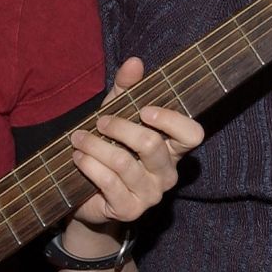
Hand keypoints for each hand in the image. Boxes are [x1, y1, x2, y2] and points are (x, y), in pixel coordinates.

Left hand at [66, 56, 203, 233]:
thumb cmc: (109, 148)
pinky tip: (79, 158)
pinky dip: (90, 165)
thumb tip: (134, 61)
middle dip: (120, 128)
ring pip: (124, 163)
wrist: (88, 196)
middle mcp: (167, 173)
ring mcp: (150, 194)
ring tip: (78, 139)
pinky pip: (109, 182)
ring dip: (95, 146)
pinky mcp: (129, 210)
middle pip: (152, 145)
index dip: (171, 120)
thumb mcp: (117, 114)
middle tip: (99, 122)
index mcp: (172, 148)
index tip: (145, 110)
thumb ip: (126, 89)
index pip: (192, 134)